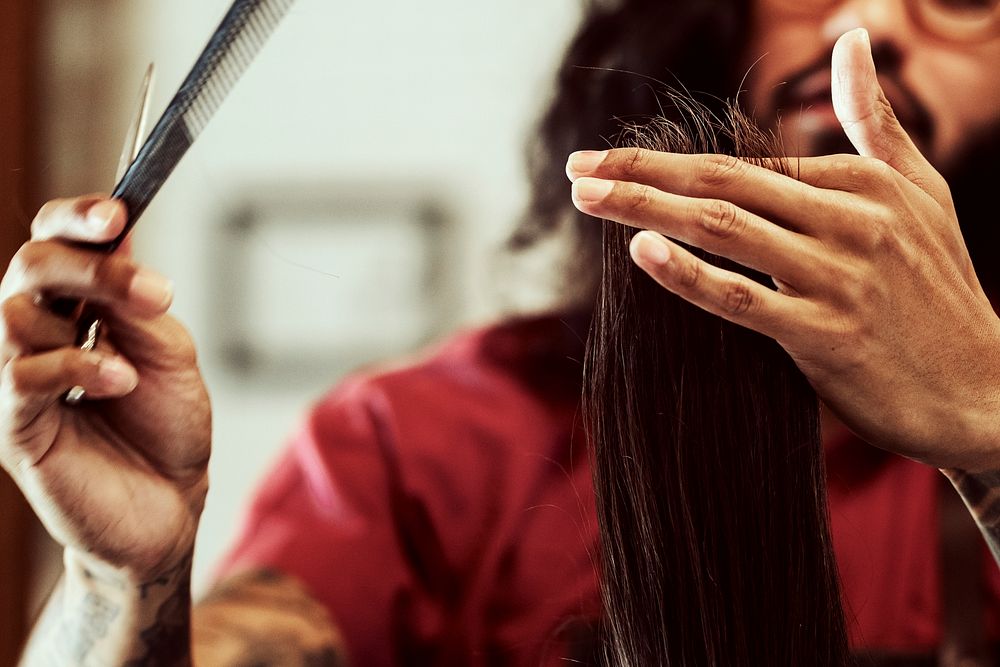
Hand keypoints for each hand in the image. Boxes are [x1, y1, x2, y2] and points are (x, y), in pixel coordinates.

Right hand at [0, 195, 210, 576]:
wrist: (170, 504)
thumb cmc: (166, 428)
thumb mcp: (168, 353)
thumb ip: (138, 302)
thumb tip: (121, 236)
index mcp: (74, 310)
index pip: (53, 244)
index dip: (75, 219)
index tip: (116, 213)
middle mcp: (36, 336)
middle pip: (29, 266)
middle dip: (89, 265)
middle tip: (149, 289)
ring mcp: (17, 379)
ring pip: (13, 313)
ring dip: (88, 320)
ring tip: (138, 360)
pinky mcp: (13, 425)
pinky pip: (20, 375)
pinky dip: (78, 367)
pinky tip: (119, 381)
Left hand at [566, 29, 999, 471]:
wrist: (983, 387)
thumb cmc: (941, 286)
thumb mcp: (919, 189)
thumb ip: (873, 118)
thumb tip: (852, 38)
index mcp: (859, 184)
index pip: (743, 162)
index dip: (665, 158)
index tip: (605, 161)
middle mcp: (848, 221)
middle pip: (722, 183)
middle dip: (640, 173)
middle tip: (577, 170)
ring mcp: (837, 278)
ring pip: (724, 230)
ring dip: (648, 209)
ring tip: (587, 199)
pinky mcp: (827, 337)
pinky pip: (743, 300)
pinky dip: (690, 274)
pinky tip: (642, 253)